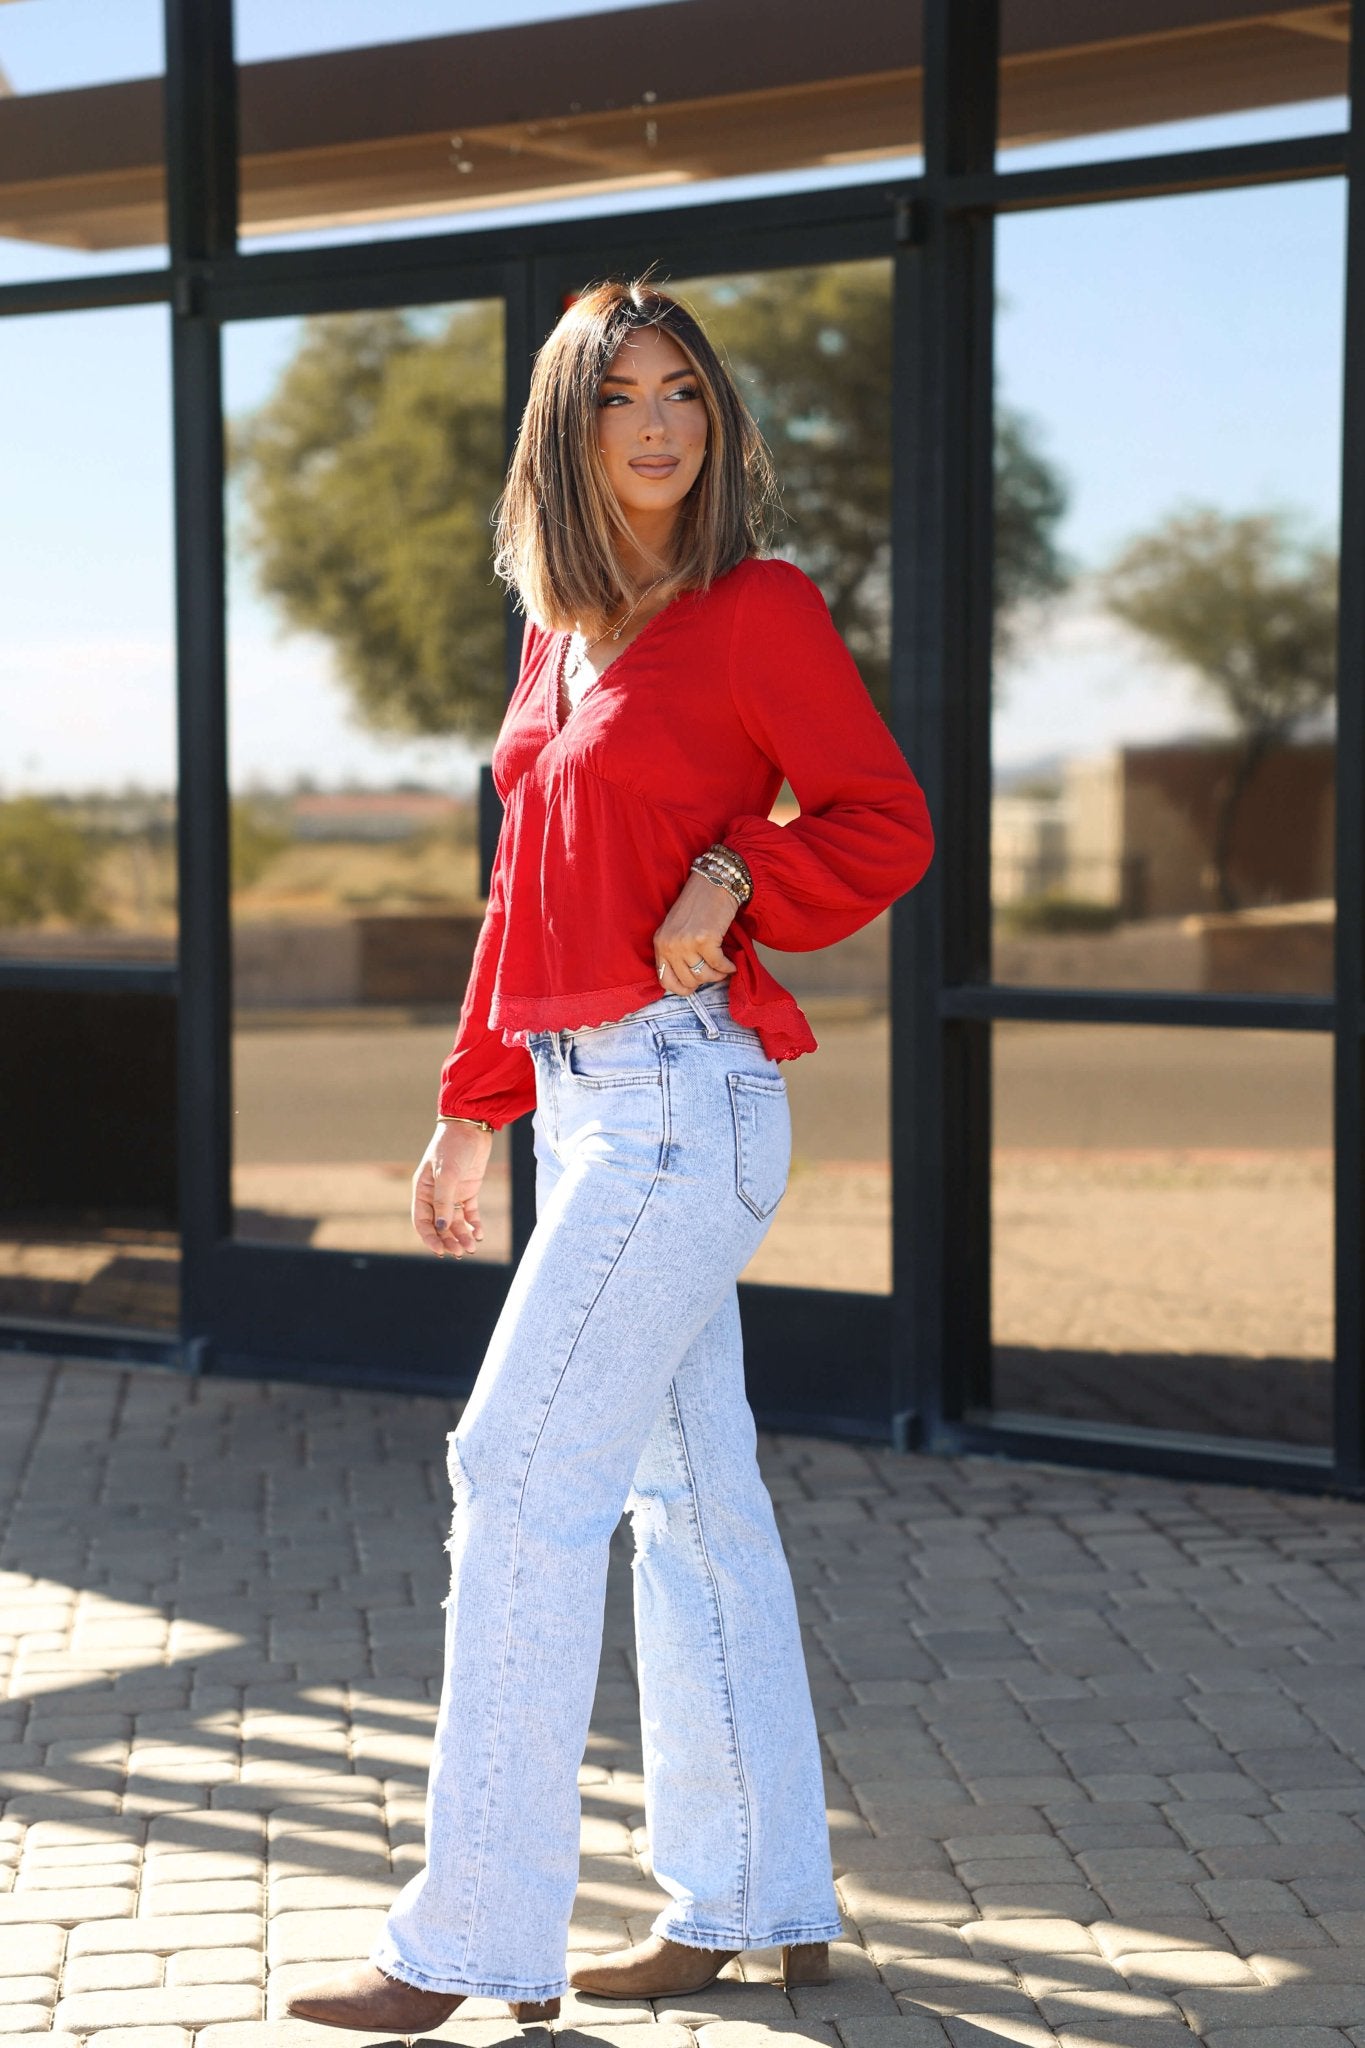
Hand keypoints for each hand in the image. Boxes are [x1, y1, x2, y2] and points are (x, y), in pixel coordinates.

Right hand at [412, 1120, 491, 1258]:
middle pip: (440, 1225)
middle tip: (461, 1252)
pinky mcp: (468, 1190)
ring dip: (462, 1236)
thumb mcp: (447, 1173)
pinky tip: (479, 1233)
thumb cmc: (453, 1146)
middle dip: (449, 1240)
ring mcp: (453, 1193)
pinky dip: (474, 1224)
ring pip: (455, 1222)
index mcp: (422, 1190)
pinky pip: (469, 1212)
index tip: (440, 1251)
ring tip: (472, 1247)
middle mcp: (436, 1195)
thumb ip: (444, 1201)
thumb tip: (442, 1228)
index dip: (430, 1238)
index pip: (422, 1221)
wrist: (472, 1125)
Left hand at [653, 871, 738, 994]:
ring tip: (724, 967)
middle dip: (705, 980)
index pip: (665, 980)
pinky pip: (718, 966)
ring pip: (704, 976)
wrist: (713, 882)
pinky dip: (728, 967)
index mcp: (660, 943)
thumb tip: (691, 979)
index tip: (695, 986)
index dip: (682, 988)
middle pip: (688, 981)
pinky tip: (732, 963)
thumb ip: (676, 951)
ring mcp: (686, 943)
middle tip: (714, 971)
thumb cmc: (698, 905)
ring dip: (718, 975)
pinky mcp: (705, 940)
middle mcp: (670, 945)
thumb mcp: (677, 929)